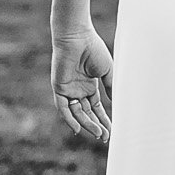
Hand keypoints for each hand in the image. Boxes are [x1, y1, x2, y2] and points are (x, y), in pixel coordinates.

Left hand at [52, 23, 113, 145]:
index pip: (96, 107)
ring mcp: (69, 90)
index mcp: (89, 85)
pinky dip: (69, 119)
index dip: (103, 119)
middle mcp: (78, 90)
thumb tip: (115, 104)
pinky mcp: (59, 88)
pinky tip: (78, 130)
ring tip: (99, 134)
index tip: (112, 130)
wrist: (77, 36)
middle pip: (87, 113)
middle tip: (105, 137)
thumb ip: (110, 87)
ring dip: (87, 124)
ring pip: (77, 113)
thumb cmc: (93, 49)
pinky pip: (63, 108)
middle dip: (97, 125)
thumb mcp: (106, 71)